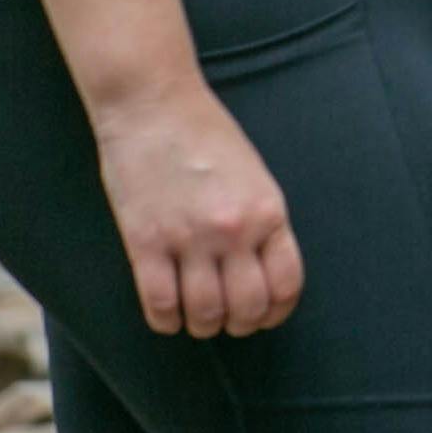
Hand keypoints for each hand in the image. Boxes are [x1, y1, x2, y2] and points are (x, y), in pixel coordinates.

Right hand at [90, 79, 302, 337]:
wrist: (155, 105)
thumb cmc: (207, 136)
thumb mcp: (255, 177)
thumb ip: (261, 222)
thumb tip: (261, 271)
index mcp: (269, 212)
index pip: (287, 284)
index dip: (277, 311)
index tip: (265, 315)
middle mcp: (234, 230)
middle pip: (247, 308)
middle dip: (241, 324)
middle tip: (229, 321)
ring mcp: (189, 238)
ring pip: (204, 314)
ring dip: (203, 327)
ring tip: (198, 319)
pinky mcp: (145, 242)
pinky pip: (159, 305)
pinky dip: (166, 321)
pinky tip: (167, 315)